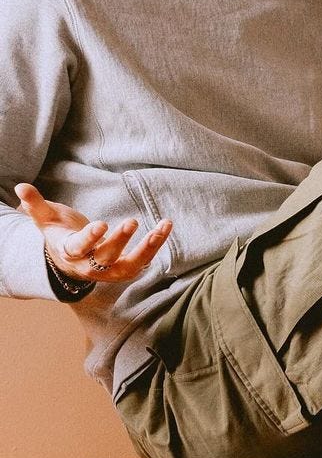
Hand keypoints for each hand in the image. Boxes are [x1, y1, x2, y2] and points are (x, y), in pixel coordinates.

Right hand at [14, 182, 172, 284]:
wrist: (70, 262)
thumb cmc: (60, 235)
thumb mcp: (47, 220)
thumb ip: (36, 204)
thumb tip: (21, 187)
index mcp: (70, 252)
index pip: (79, 248)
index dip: (89, 238)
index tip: (101, 224)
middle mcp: (90, 265)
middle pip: (105, 257)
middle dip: (119, 241)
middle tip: (131, 221)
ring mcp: (109, 271)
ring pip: (129, 266)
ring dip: (147, 248)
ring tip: (161, 228)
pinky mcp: (124, 269)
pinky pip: (142, 261)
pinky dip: (156, 246)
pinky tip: (165, 227)